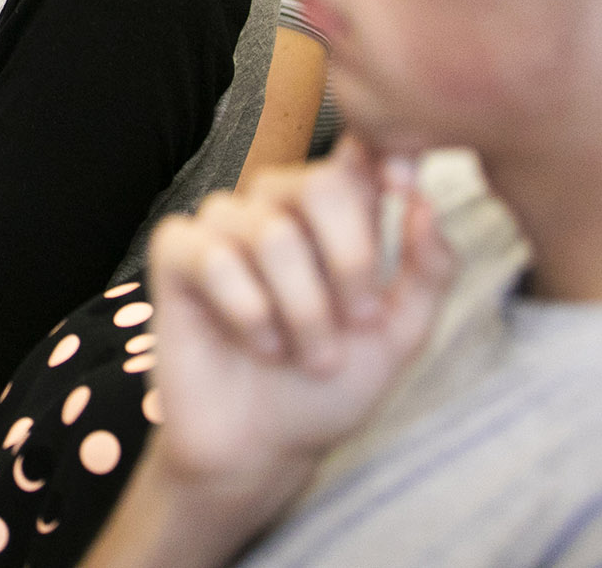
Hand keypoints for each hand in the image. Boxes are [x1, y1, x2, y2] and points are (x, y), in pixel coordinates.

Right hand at [140, 139, 453, 508]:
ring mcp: (222, 224)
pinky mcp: (175, 252)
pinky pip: (214, 258)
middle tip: (357, 322)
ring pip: (272, 234)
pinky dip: (246, 310)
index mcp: (332, 213)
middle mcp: (276, 205)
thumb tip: (423, 202)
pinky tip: (257, 343)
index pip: (356, 155)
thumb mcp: (398, 337)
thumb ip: (426, 272)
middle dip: (349, 262)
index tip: (402, 184)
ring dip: (301, 310)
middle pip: (318, 185)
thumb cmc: (328, 388)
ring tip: (305, 355)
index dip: (380, 155)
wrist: (263, 447)